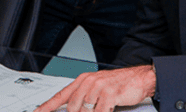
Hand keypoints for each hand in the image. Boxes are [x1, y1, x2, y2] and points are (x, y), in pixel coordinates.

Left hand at [34, 66, 155, 111]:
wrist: (139, 78)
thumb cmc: (118, 84)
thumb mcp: (97, 88)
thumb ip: (83, 98)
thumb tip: (71, 109)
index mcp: (83, 80)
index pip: (61, 96)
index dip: (47, 106)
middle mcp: (88, 81)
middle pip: (72, 108)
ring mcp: (98, 87)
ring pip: (85, 111)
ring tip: (99, 109)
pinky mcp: (109, 93)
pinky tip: (105, 111)